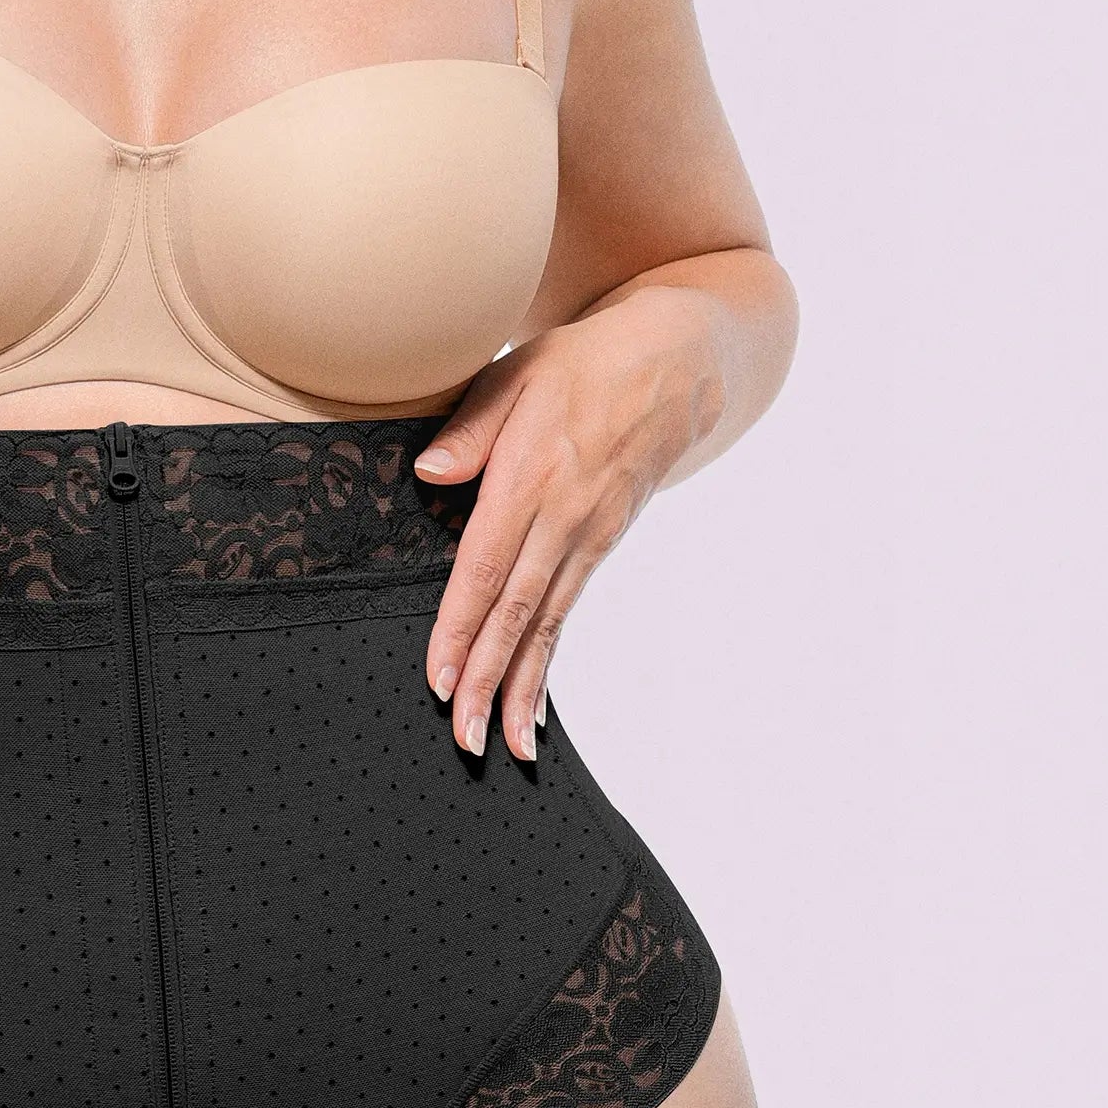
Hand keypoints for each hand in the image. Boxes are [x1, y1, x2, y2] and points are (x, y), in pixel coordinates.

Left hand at [413, 288, 723, 758]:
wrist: (677, 363)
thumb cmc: (584, 362)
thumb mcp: (520, 372)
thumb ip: (472, 429)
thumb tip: (430, 474)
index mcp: (532, 478)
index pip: (486, 567)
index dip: (461, 627)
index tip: (440, 677)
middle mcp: (563, 518)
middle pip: (517, 612)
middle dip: (487, 680)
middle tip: (464, 737)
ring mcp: (588, 536)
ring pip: (546, 625)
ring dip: (520, 686)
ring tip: (501, 744)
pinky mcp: (602, 544)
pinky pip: (566, 613)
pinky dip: (547, 661)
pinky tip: (534, 705)